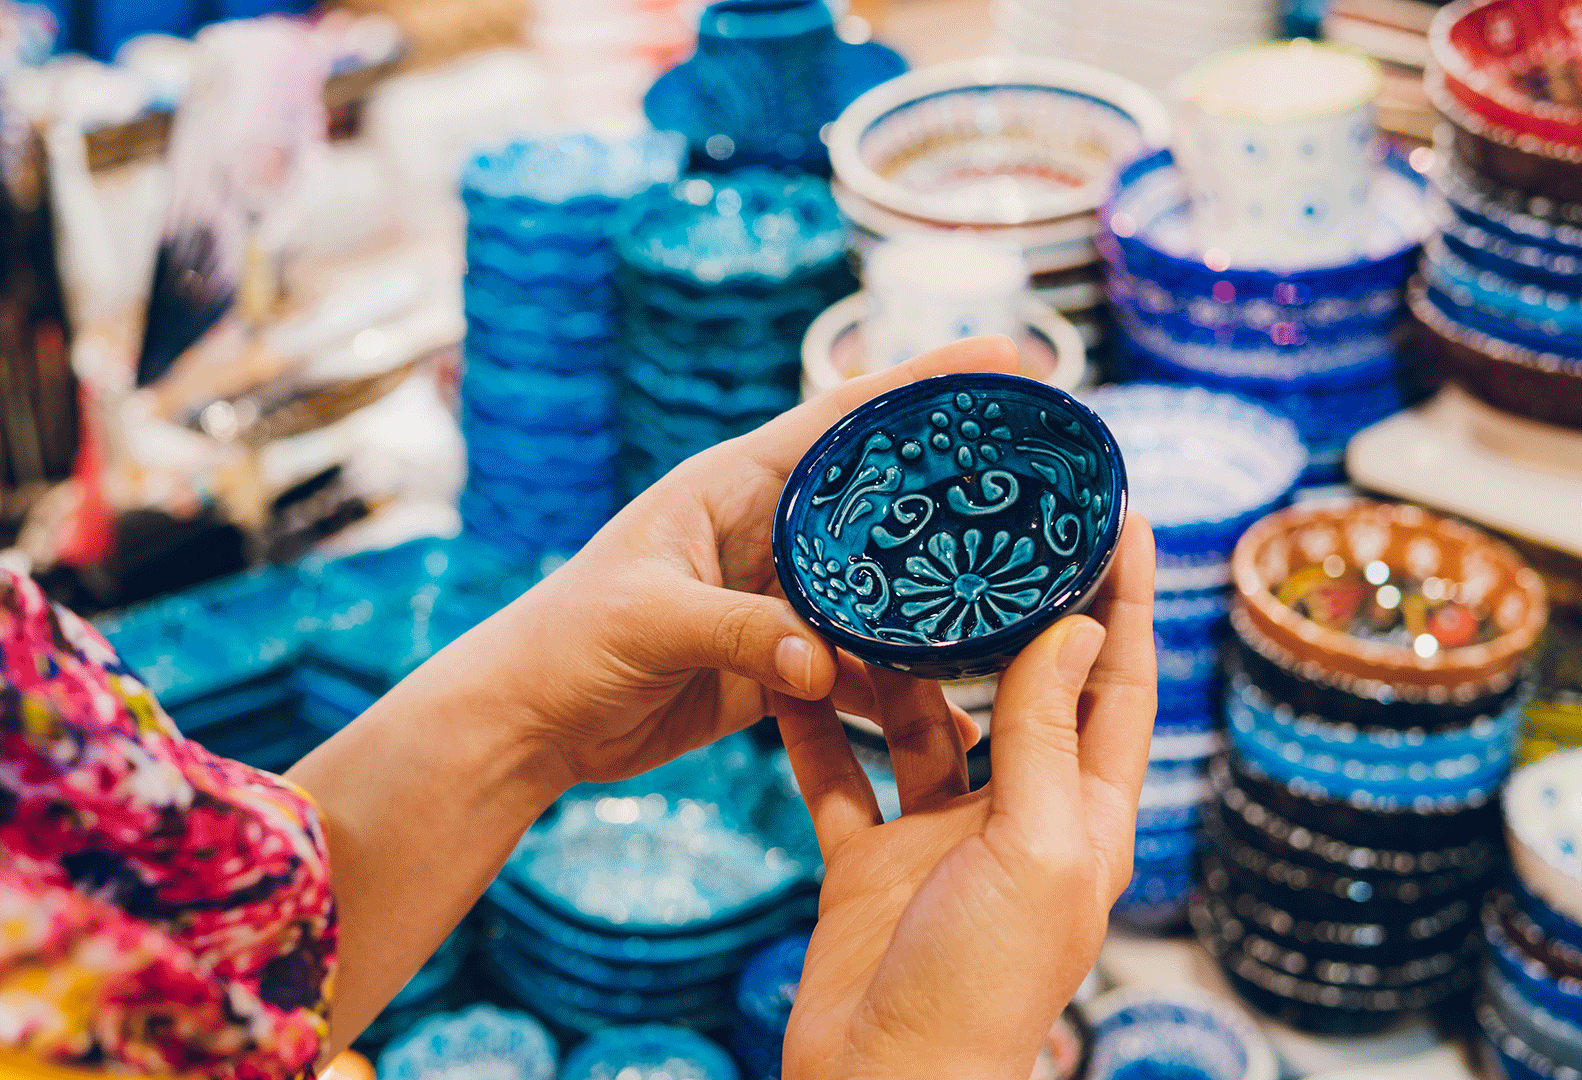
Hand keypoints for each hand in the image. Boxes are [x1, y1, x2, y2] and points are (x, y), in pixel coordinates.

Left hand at [455, 337, 1019, 786]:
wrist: (531, 723)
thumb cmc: (566, 642)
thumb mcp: (650, 620)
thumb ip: (742, 633)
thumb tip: (829, 664)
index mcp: (734, 484)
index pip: (845, 419)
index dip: (926, 385)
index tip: (1010, 358)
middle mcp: (768, 531)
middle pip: (884, 498)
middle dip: (959, 485)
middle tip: (1050, 475)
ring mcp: (781, 599)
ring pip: (882, 589)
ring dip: (941, 597)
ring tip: (1030, 595)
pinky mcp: (781, 665)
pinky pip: (859, 666)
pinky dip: (903, 683)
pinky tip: (960, 699)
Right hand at [773, 516, 1155, 1079]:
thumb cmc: (983, 987)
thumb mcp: (1035, 847)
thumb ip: (1046, 737)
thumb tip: (1076, 626)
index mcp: (1083, 816)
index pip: (1116, 686)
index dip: (1127, 602)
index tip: (1123, 517)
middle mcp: (1015, 817)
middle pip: (1018, 691)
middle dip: (1003, 614)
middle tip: (982, 529)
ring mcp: (937, 838)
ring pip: (916, 722)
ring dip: (892, 664)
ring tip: (866, 587)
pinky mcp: (869, 862)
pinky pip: (838, 775)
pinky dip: (815, 726)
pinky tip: (791, 672)